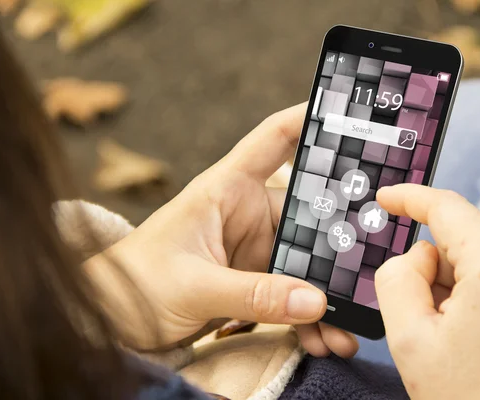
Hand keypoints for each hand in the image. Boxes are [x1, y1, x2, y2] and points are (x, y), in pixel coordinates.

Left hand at [86, 104, 357, 356]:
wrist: (111, 320)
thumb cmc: (134, 283)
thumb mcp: (192, 286)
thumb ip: (252, 294)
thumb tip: (314, 301)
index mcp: (226, 190)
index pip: (274, 140)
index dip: (310, 119)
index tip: (354, 116)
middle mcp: (247, 214)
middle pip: (309, 213)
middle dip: (339, 245)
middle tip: (368, 270)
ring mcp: (254, 250)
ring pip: (307, 262)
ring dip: (327, 294)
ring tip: (346, 330)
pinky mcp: (255, 281)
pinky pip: (293, 294)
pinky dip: (309, 317)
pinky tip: (324, 338)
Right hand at [374, 184, 479, 399]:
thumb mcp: (409, 340)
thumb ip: (397, 277)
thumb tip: (420, 254)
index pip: (447, 207)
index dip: (410, 198)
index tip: (389, 198)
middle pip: (473, 235)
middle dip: (441, 259)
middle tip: (426, 309)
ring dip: (471, 280)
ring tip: (464, 335)